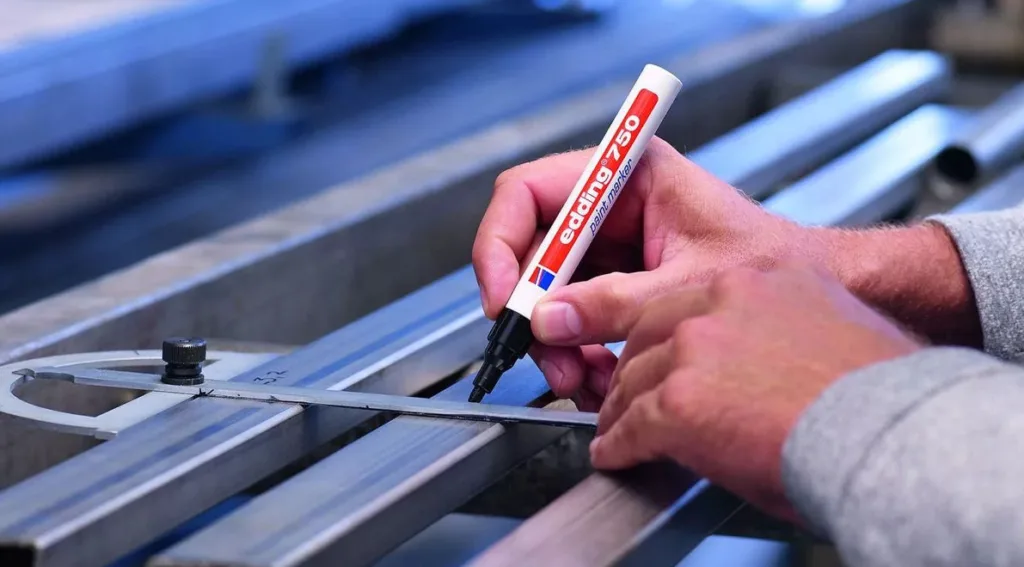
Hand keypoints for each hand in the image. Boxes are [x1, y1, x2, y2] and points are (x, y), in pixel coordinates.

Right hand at [472, 138, 829, 400]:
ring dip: (555, 341)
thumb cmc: (776, 261)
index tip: (504, 297)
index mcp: (629, 174)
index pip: (530, 193)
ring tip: (578, 377)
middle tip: (544, 352)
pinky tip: (598, 375)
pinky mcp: (619, 281)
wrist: (820, 290)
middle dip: (533, 310)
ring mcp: (613, 245)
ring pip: (550, 291)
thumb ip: (614, 301)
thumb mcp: (687, 284)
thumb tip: (548, 319)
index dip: (502, 244)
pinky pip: (576, 315)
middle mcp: (612, 205)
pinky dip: (579, 351)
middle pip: (533, 251)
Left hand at [588, 261, 920, 519]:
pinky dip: (619, 446)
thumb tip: (765, 366)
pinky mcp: (679, 402)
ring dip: (620, 408)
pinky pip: (631, 426)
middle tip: (629, 391)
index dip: (668, 335)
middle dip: (635, 366)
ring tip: (617, 428)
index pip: (691, 301)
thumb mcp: (834, 330)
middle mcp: (722, 303)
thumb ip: (783, 333)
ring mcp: (695, 350)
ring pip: (634, 379)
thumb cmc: (881, 394)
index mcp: (763, 280)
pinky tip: (616, 455)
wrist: (892, 431)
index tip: (663, 353)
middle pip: (650, 332)